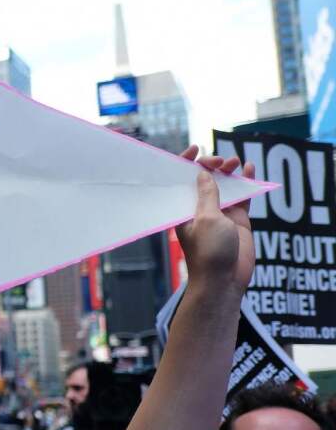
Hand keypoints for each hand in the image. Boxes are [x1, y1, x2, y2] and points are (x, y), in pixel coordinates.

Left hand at [175, 146, 254, 295]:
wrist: (225, 280)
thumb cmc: (209, 252)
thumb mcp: (207, 219)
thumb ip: (208, 195)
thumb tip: (203, 174)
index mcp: (182, 209)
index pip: (180, 181)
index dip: (185, 163)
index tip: (195, 149)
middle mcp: (199, 209)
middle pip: (203, 180)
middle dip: (210, 166)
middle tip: (220, 162)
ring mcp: (219, 213)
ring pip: (224, 186)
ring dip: (228, 172)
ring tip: (235, 162)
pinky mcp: (236, 220)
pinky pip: (242, 196)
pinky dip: (246, 182)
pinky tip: (249, 168)